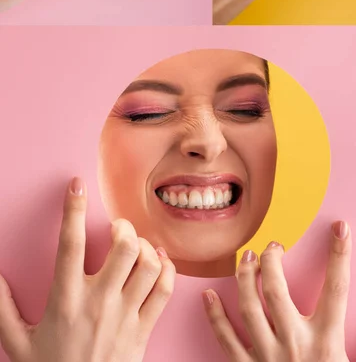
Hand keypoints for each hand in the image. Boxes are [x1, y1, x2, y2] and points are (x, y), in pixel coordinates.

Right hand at [0, 177, 174, 361]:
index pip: (70, 243)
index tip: (77, 184)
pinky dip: (167, 270)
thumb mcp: (18, 343)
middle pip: (124, 247)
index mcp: (65, 300)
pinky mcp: (144, 330)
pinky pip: (165, 290)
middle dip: (123, 227)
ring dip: (146, 247)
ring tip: (136, 247)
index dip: (74, 208)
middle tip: (116, 228)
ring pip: (149, 264)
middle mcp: (99, 302)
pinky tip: (157, 264)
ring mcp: (125, 316)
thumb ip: (3, 308)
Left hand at [203, 220, 351, 360]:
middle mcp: (294, 343)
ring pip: (249, 306)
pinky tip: (208, 295)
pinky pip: (225, 340)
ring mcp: (266, 356)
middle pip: (277, 289)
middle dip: (274, 260)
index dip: (340, 255)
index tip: (340, 228)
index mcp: (327, 342)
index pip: (337, 288)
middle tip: (274, 244)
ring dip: (244, 277)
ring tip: (247, 257)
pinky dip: (214, 316)